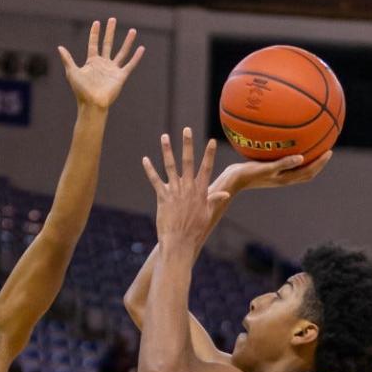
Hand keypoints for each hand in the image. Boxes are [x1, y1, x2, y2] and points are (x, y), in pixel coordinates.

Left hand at [58, 18, 143, 110]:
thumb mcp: (72, 72)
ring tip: (133, 30)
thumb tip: (59, 47)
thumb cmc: (81, 91)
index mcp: (92, 62)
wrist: (92, 104)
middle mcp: (103, 64)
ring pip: (122, 52)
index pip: (94, 44)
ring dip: (127, 41)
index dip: (95, 33)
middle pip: (107, 44)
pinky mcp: (120, 76)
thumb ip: (68, 59)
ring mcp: (113, 70)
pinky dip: (136, 57)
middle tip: (112, 19)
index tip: (97, 23)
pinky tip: (141, 48)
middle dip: (110, 32)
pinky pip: (130, 65)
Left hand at [143, 128, 228, 247]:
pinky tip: (145, 159)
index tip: (210, 141)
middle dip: (188, 144)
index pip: (206, 169)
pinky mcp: (163, 197)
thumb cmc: (195, 231)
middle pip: (188, 161)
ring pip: (170, 166)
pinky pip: (155, 180)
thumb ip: (215, 200)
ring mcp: (175, 191)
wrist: (180, 242)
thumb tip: (226, 193)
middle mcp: (188, 188)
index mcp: (200, 192)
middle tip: (187, 129)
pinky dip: (150, 170)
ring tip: (165, 136)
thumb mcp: (208, 214)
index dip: (208, 154)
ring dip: (167, 150)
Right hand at [213, 150, 332, 198]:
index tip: (329, 151)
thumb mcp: (265, 168)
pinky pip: (284, 159)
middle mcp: (283, 178)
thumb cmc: (247, 174)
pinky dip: (290, 152)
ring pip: (296, 166)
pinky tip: (287, 139)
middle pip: (306, 171)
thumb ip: (283, 163)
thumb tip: (302, 157)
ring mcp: (276, 174)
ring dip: (307, 157)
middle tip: (326, 147)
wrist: (231, 180)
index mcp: (285, 179)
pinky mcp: (268, 168)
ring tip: (312, 143)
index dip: (320, 164)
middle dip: (317, 161)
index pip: (308, 173)